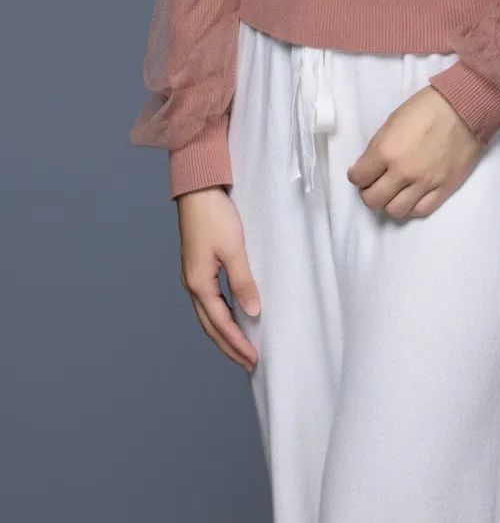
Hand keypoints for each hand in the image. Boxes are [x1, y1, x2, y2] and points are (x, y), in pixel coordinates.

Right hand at [176, 185, 260, 372]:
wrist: (197, 189)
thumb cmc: (215, 215)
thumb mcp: (233, 249)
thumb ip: (243, 281)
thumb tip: (252, 312)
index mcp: (199, 283)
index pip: (221, 323)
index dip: (237, 343)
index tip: (253, 360)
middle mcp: (192, 284)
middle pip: (211, 326)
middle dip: (229, 346)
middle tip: (249, 364)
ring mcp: (193, 276)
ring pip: (208, 315)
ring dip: (224, 334)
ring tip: (241, 348)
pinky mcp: (197, 267)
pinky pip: (209, 302)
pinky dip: (221, 317)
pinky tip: (232, 317)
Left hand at [346, 84, 482, 218]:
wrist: (463, 108)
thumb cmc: (425, 108)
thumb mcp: (392, 121)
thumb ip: (378, 147)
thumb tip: (367, 167)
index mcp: (386, 151)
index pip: (359, 178)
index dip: (357, 176)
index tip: (361, 173)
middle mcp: (403, 172)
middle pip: (373, 201)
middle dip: (369, 193)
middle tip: (375, 184)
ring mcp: (425, 183)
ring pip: (396, 211)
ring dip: (389, 203)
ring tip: (394, 192)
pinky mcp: (444, 189)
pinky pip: (421, 211)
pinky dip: (412, 207)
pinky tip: (411, 196)